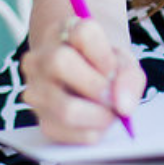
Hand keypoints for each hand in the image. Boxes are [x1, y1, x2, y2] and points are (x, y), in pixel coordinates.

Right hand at [21, 15, 144, 143]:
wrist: (81, 76)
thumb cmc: (102, 65)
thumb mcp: (121, 61)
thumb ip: (129, 77)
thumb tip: (123, 106)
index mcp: (64, 31)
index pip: (83, 32)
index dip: (104, 55)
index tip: (113, 69)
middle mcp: (41, 57)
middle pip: (60, 62)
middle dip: (96, 86)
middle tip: (113, 97)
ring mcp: (34, 88)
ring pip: (63, 107)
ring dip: (97, 116)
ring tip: (108, 112)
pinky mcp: (38, 117)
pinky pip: (62, 132)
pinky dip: (87, 133)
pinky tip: (96, 124)